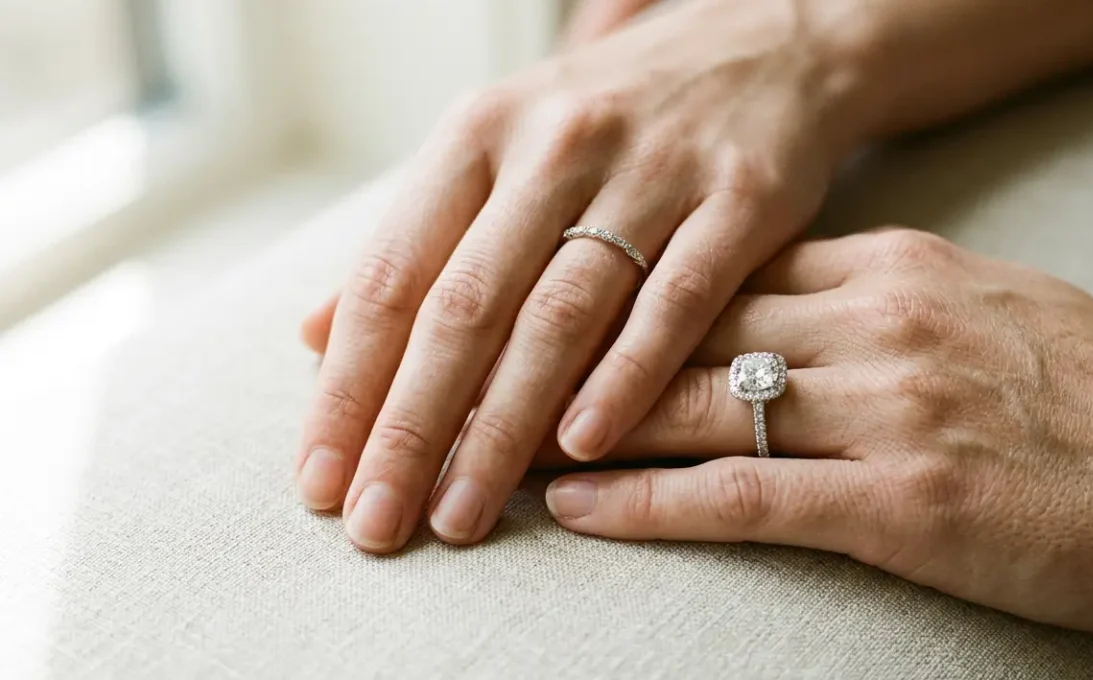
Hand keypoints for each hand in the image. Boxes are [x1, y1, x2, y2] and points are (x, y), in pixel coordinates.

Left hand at [295, 0, 881, 552]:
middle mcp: (554, 147)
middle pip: (465, 306)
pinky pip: (677, 301)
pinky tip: (584, 447)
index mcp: (478, 135)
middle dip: (412, 426)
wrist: (761, 44)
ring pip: (561, 314)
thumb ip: (417, 240)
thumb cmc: (612, 114)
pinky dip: (627, 376)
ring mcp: (650, 172)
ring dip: (505, 427)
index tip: (323, 477)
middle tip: (378, 523)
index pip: (392, 275)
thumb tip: (317, 335)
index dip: (350, 384)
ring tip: (463, 512)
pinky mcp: (738, 201)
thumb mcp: (498, 147)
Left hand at [545, 229, 1092, 648]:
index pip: (721, 265)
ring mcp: (887, 409)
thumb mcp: (990, 304)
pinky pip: (744, 495)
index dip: (624, 289)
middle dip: (572, 346)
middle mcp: (876, 321)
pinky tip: (576, 507)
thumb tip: (799, 291)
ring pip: (692, 400)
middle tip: (483, 366)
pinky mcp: (903, 504)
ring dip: (582, 424)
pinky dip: (647, 502)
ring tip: (493, 442)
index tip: (549, 301)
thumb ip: (887, 292)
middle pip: (682, 323)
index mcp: (894, 268)